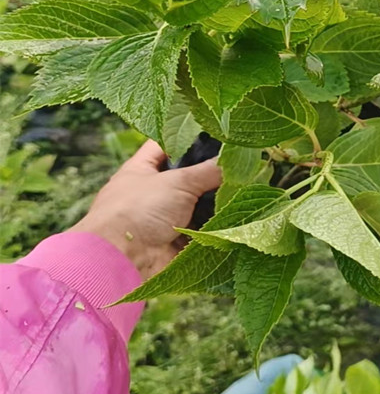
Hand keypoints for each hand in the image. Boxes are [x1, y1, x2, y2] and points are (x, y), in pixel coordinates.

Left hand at [71, 140, 221, 279]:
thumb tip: (233, 161)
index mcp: (141, 169)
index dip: (188, 136)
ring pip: (195, 202)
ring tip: (242, 185)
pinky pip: (200, 226)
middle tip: (236, 160)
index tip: (216, 131)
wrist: (123, 262)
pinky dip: (214, 223)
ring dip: (214, 198)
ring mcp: (163, 216)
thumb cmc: (139, 210)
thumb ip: (208, 170)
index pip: (165, 143)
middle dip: (208, 170)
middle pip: (185, 174)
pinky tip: (236, 213)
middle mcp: (151, 191)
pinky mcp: (174, 239)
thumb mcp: (178, 182)